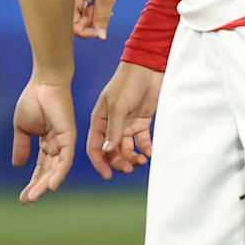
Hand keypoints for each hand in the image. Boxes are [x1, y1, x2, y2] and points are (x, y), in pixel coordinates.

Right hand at [11, 77, 75, 202]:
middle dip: (38, 187)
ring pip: (57, 170)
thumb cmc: (33, 100)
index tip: (23, 197)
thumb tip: (17, 165)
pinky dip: (59, 173)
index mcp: (46, 143)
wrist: (43, 83)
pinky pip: (65, 159)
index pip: (40, 168)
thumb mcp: (22, 128)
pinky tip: (50, 185)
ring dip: (46, 184)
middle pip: (48, 172)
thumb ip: (21, 146)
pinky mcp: (69, 137)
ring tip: (35, 196)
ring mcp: (64, 143)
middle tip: (27, 200)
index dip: (32, 182)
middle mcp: (57, 146)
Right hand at [73, 0, 122, 39]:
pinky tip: (101, 3)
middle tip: (103, 13)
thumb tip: (100, 36)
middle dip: (90, 22)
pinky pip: (81, 6)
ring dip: (92, 15)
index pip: (72, 26)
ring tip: (104, 6)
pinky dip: (91, 8)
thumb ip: (102, 19)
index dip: (86, 32)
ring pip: (79, 14)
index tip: (100, 29)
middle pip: (75, 21)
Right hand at [87, 61, 160, 179]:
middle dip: (119, 162)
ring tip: (142, 160)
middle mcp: (111, 124)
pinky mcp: (142, 122)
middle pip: (112, 151)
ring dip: (132, 157)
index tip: (108, 175)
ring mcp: (127, 124)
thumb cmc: (127, 83)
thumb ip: (113, 130)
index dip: (99, 162)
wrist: (149, 69)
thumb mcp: (118, 106)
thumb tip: (107, 151)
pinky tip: (150, 152)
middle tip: (129, 168)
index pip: (95, 146)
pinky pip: (142, 141)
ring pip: (127, 148)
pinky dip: (145, 149)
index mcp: (100, 119)